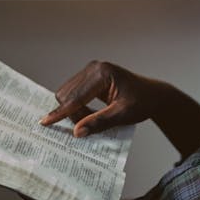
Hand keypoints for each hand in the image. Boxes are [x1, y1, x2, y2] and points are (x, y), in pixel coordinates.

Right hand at [40, 60, 159, 137]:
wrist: (154, 95)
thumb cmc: (142, 102)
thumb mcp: (123, 115)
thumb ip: (99, 122)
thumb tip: (77, 132)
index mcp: (102, 73)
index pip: (76, 96)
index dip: (61, 112)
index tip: (45, 123)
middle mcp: (94, 68)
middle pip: (67, 94)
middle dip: (71, 114)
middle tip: (86, 128)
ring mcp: (91, 71)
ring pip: (68, 94)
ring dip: (74, 111)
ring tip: (91, 121)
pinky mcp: (90, 77)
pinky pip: (74, 93)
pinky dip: (77, 106)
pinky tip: (89, 115)